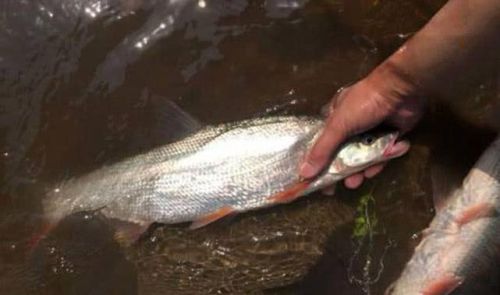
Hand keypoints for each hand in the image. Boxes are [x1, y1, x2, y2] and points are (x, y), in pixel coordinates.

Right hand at [300, 65, 423, 187]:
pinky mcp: (388, 137)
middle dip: (344, 171)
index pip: (322, 146)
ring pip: (364, 157)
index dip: (319, 164)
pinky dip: (382, 160)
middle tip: (345, 185)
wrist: (401, 90)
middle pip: (343, 155)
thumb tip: (304, 173)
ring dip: (363, 169)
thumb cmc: (364, 104)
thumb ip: (322, 150)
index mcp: (334, 120)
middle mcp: (350, 127)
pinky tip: (382, 161)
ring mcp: (370, 132)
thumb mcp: (338, 125)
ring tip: (361, 179)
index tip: (318, 182)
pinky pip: (382, 155)